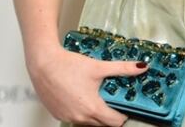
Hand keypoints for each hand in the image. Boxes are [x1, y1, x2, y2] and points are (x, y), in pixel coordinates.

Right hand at [27, 45, 145, 125]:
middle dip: (109, 114)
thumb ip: (122, 69)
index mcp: (92, 108)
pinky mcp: (58, 114)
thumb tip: (141, 67)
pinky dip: (80, 111)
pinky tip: (80, 96)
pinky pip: (74, 118)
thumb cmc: (68, 65)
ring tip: (95, 96)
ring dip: (94, 113)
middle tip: (111, 99)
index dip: (123, 115)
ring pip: (88, 122)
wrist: (43, 64)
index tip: (124, 106)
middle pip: (102, 124)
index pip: (115, 123)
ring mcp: (67, 117)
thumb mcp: (99, 66)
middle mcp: (79, 117)